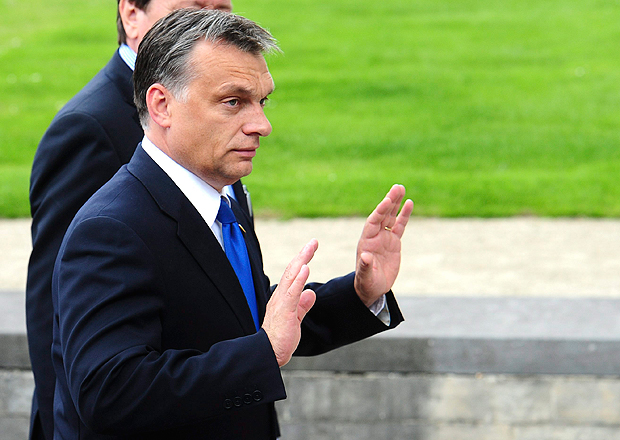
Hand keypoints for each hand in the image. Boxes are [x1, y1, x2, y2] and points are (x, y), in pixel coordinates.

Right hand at [262, 239, 318, 366]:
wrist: (269, 353)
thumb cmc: (280, 339)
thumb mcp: (295, 319)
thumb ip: (303, 305)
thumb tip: (311, 293)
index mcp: (283, 297)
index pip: (293, 274)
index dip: (302, 260)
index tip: (311, 249)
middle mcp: (280, 296)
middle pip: (292, 270)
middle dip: (303, 254)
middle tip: (313, 241)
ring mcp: (281, 302)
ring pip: (292, 276)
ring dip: (302, 260)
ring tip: (310, 248)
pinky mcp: (285, 311)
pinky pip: (292, 291)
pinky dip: (299, 278)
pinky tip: (306, 268)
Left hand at [354, 184, 413, 306]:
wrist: (372, 287)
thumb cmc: (367, 283)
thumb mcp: (365, 277)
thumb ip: (365, 267)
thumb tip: (365, 257)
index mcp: (367, 241)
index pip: (373, 222)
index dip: (380, 211)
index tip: (387, 201)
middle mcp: (375, 236)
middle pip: (382, 214)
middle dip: (389, 201)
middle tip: (397, 187)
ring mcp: (384, 237)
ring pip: (391, 216)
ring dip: (395, 203)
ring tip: (401, 188)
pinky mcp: (393, 242)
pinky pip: (399, 225)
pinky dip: (404, 214)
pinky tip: (408, 203)